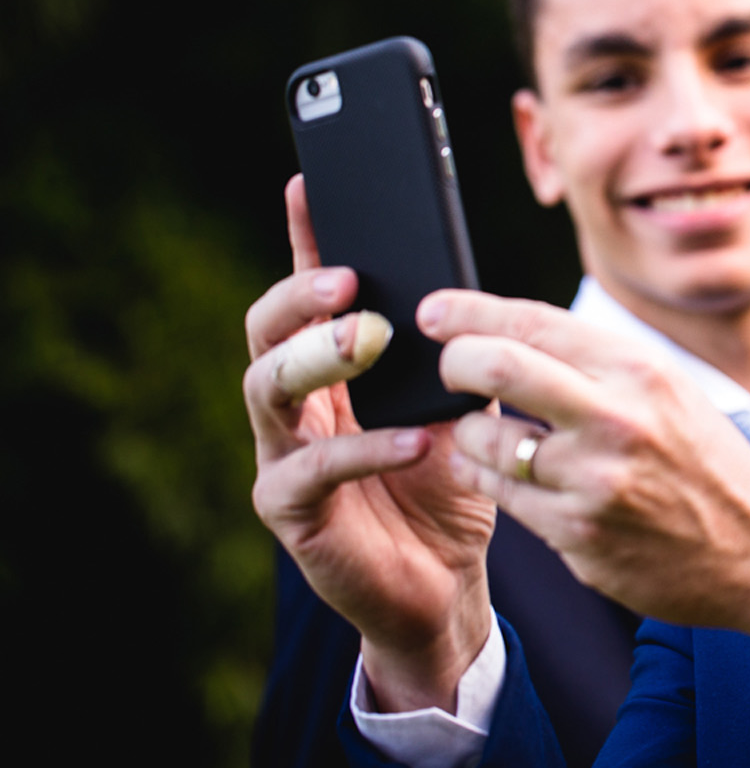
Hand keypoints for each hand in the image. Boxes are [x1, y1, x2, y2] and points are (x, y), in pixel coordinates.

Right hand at [243, 176, 496, 710]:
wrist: (446, 582)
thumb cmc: (451, 482)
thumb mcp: (462, 402)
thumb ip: (453, 352)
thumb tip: (464, 290)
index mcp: (333, 371)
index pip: (310, 293)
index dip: (305, 239)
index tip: (308, 185)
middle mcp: (297, 406)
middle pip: (267, 331)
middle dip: (300, 296)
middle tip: (349, 281)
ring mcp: (283, 457)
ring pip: (266, 388)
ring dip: (318, 357)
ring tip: (370, 340)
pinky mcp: (291, 513)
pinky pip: (311, 471)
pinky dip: (363, 449)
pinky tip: (410, 438)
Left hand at [419, 290, 749, 658]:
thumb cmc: (707, 463)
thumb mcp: (668, 391)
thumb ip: (597, 364)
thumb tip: (512, 335)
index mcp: (640, 370)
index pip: (534, 322)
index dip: (470, 312)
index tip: (434, 313)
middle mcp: (616, 418)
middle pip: (496, 367)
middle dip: (454, 363)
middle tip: (447, 370)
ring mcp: (592, 479)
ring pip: (485, 441)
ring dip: (469, 435)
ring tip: (486, 436)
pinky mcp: (576, 533)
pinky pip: (502, 496)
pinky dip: (490, 479)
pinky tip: (504, 474)